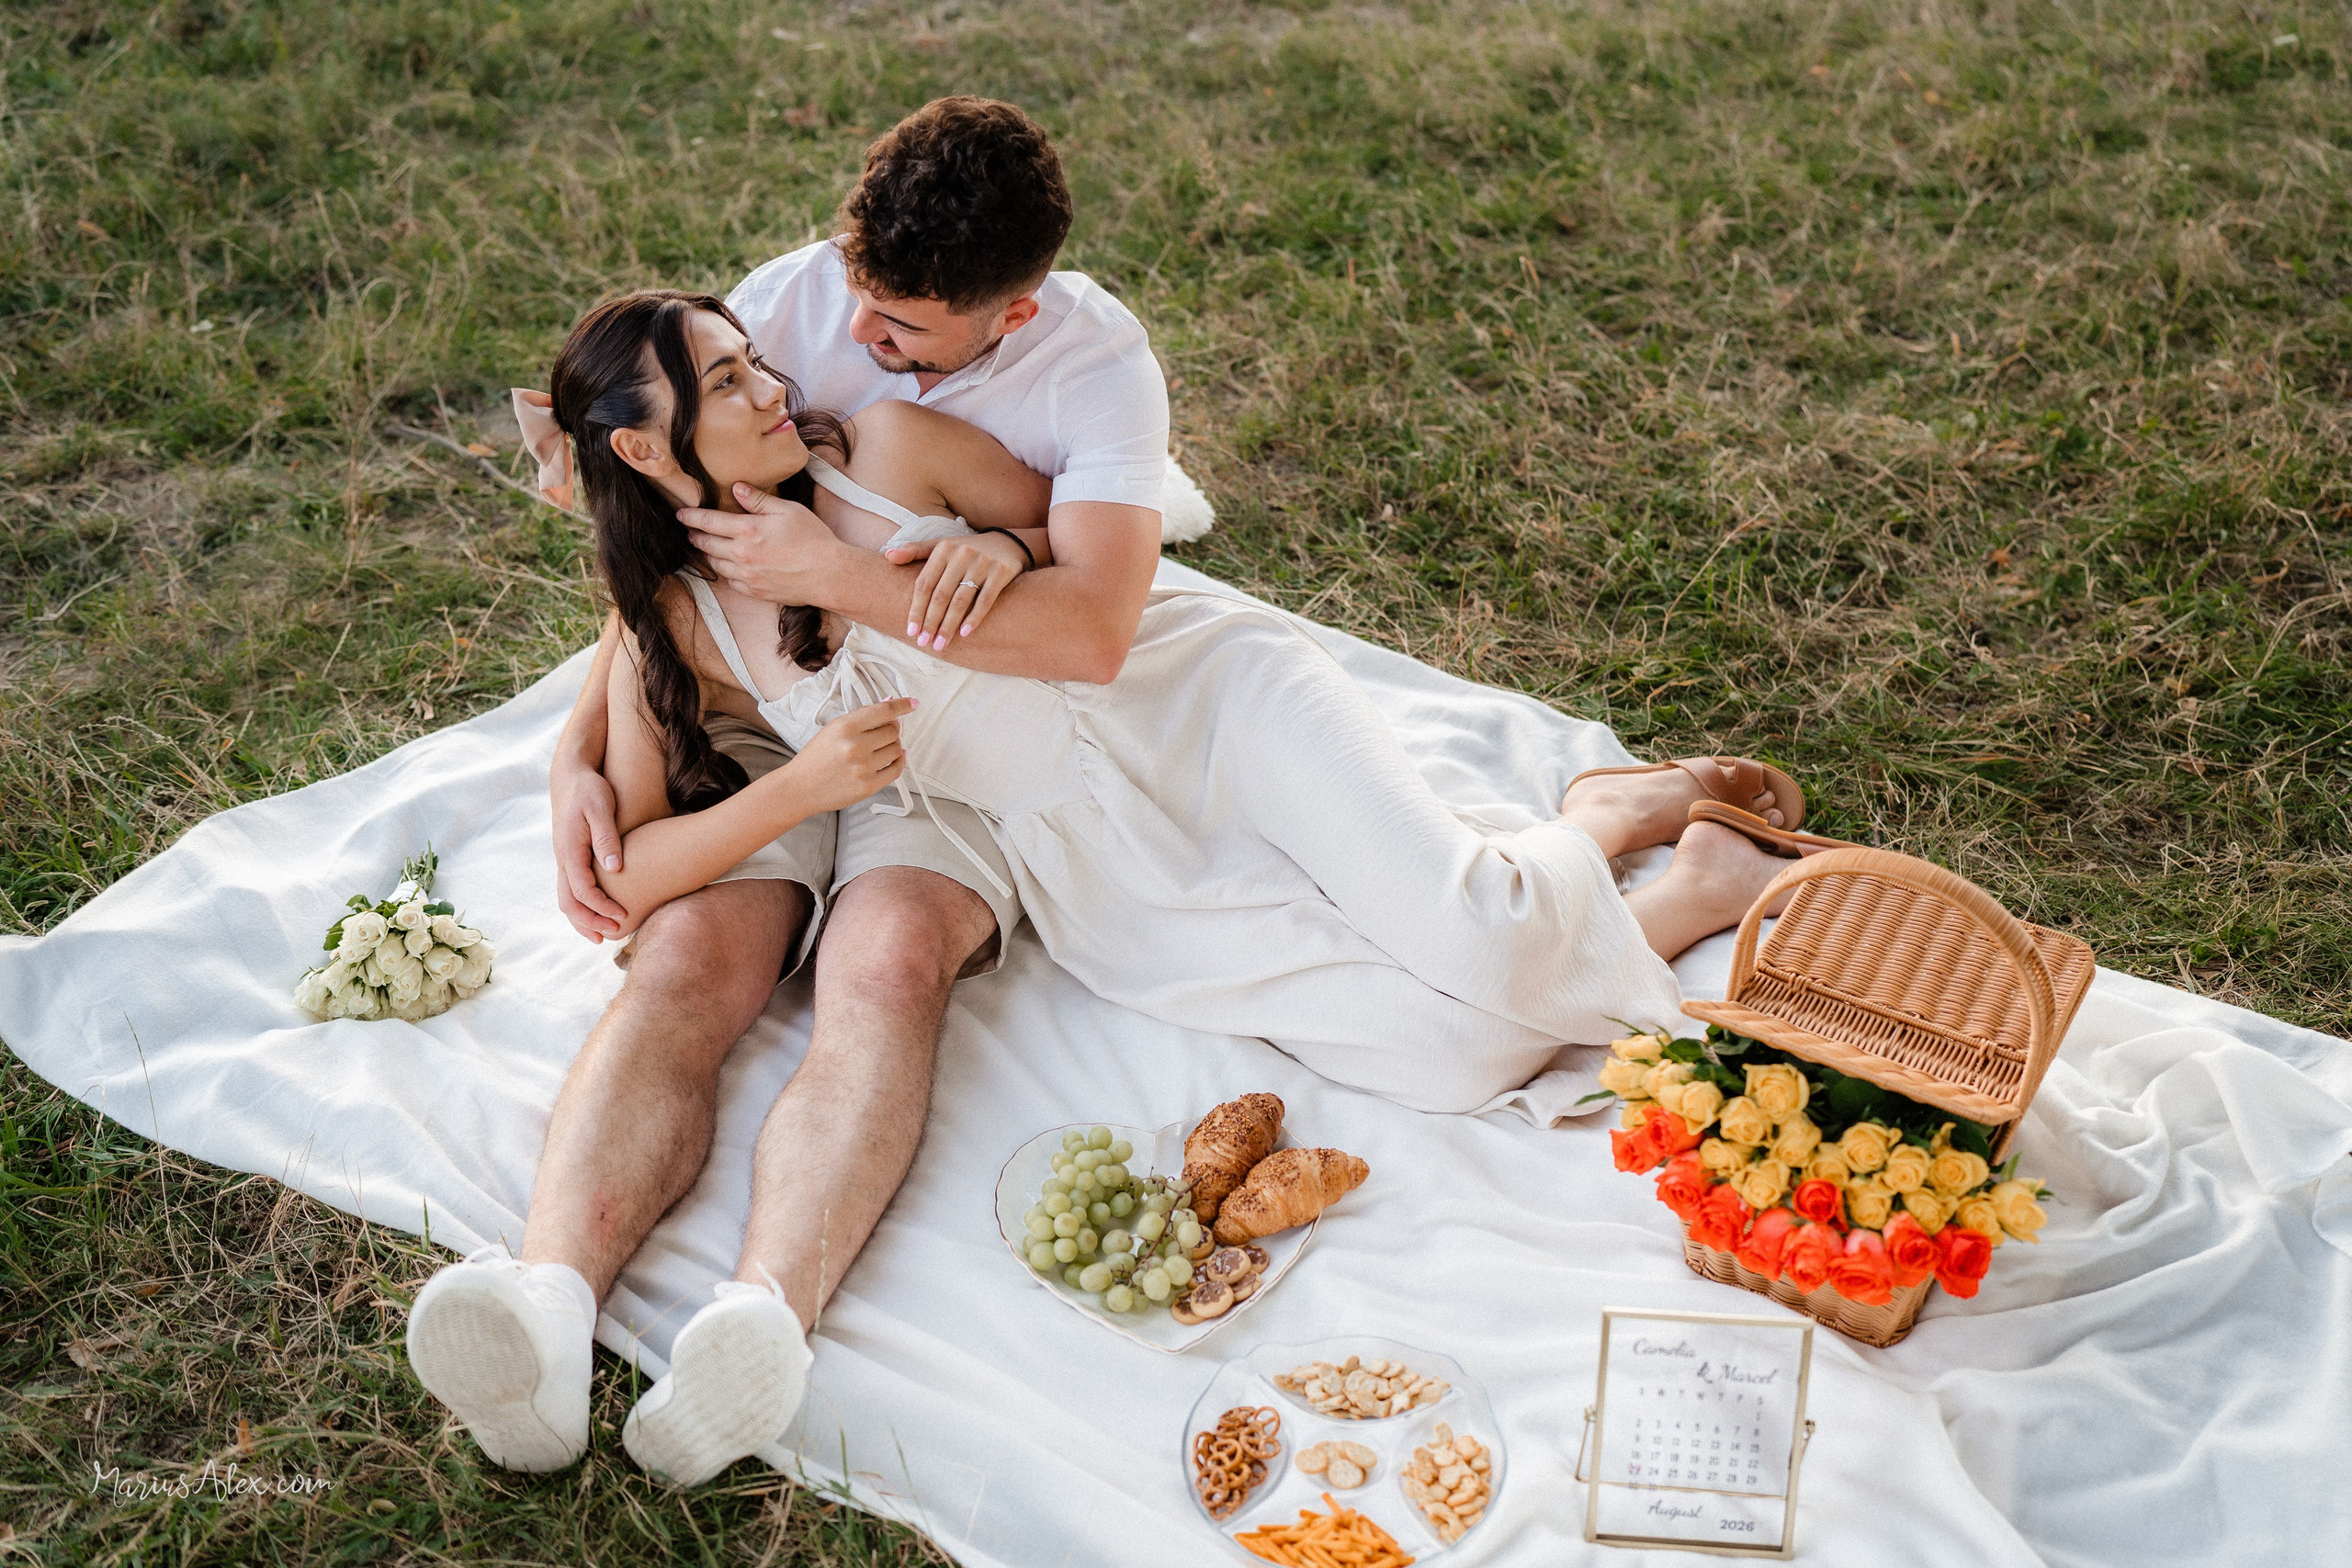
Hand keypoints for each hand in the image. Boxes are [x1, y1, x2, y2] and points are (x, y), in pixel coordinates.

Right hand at [551, 751, 627, 940]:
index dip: (602, 908)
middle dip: (589, 923)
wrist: (571, 774)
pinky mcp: (568, 856)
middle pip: (568, 903)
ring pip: (566, 898)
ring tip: (602, 934)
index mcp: (569, 850)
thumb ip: (607, 837)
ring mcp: (563, 858)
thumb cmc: (589, 789)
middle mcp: (562, 858)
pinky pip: (570, 888)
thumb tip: (615, 868)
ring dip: (582, 919)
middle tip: (613, 935)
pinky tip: (598, 910)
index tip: (624, 916)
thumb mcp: (601, 807)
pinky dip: (581, 905)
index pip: (583, 891)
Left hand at [683, 482, 843, 603]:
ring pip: (715, 565)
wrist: (829, 575)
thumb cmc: (813, 539)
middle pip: (706, 544)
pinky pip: (730, 582)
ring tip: (706, 548)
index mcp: (748, 530)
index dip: (692, 517)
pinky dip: (725, 572)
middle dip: (695, 536)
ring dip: (707, 555)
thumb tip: (737, 488)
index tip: (681, 514)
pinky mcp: (754, 591)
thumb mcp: (788, 510)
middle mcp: (741, 554)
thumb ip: (759, 500)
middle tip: (690, 531)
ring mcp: (746, 575)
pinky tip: (729, 566)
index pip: (709, 521)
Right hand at [789, 697, 914, 810]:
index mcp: (845, 726)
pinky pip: (896, 770)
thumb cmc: (815, 757)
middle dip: (892, 729)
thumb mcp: (833, 729)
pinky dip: (899, 761)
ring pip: (897, 749)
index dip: (902, 705)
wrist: (800, 788)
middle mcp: (856, 746)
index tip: (913, 703)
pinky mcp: (868, 786)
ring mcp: (863, 768)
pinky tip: (895, 757)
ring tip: (881, 747)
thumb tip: (889, 702)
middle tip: (883, 732)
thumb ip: (861, 717)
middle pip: (893, 730)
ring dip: (894, 746)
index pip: (883, 711)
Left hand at [884, 532, 1031, 650]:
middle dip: (931, 622)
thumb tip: (887, 556)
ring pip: (961, 600)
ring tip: (941, 644)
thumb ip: (914, 551)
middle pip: (941, 594)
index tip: (911, 631)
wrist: (1006, 543)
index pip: (924, 584)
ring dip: (949, 625)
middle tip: (924, 642)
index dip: (916, 609)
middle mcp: (962, 553)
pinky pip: (985, 599)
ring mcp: (983, 562)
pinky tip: (964, 633)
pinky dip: (974, 618)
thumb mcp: (940, 546)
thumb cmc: (965, 550)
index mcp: (943, 548)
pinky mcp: (1001, 571)